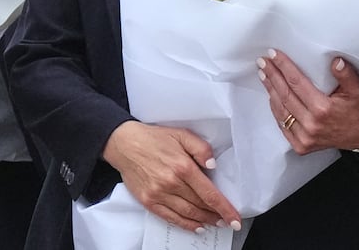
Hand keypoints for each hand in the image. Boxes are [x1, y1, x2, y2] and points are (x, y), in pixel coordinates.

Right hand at [102, 121, 241, 233]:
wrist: (123, 143)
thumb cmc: (152, 138)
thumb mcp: (180, 134)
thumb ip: (200, 148)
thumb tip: (213, 166)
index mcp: (182, 166)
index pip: (209, 194)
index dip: (225, 209)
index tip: (235, 219)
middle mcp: (171, 183)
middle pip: (200, 205)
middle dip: (217, 215)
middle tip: (227, 219)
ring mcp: (158, 194)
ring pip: (188, 213)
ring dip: (204, 221)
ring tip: (215, 222)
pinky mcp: (148, 201)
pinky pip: (171, 218)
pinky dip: (186, 224)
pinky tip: (196, 226)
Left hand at [258, 50, 358, 154]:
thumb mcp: (357, 90)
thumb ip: (346, 74)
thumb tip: (335, 61)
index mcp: (322, 108)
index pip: (296, 82)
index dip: (283, 66)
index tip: (272, 54)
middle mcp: (311, 124)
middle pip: (285, 94)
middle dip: (272, 76)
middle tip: (262, 62)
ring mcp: (305, 137)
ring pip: (281, 110)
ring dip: (270, 90)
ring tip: (263, 75)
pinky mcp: (301, 145)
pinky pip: (282, 125)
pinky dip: (276, 109)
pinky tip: (272, 96)